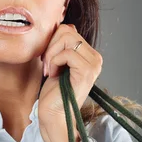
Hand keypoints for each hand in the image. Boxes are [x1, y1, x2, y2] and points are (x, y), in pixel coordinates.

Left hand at [38, 24, 102, 141]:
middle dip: (50, 45)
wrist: (53, 116)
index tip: (46, 59)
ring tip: (50, 69)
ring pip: (67, 38)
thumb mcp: (57, 63)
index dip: (52, 41)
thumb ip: (62, 45)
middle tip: (46, 64)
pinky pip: (66, 53)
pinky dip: (54, 61)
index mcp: (89, 55)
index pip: (68, 29)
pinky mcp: (86, 72)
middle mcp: (95, 58)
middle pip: (67, 30)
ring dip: (51, 53)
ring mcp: (93, 65)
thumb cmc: (53, 93)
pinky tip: (52, 74)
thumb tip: (64, 25)